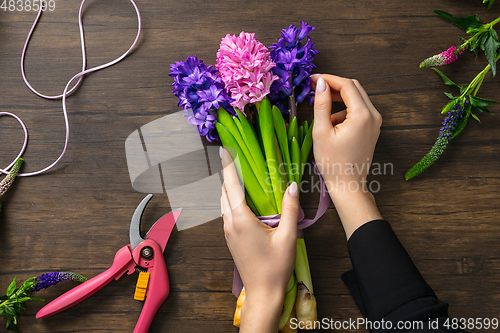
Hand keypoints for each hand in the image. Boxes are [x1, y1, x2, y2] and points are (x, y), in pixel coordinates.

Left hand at [220, 147, 298, 331]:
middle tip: (235, 158)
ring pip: (224, 203)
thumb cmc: (276, 266)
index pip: (231, 186)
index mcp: (241, 220)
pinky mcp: (230, 239)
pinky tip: (244, 200)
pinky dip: (232, 200)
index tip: (224, 150)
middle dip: (228, 174)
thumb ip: (290, 210)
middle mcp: (230, 223)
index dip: (228, 166)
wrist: (263, 292)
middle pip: (225, 192)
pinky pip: (227, 213)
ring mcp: (228, 232)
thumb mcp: (288, 236)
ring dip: (230, 188)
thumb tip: (292, 187)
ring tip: (240, 176)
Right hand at [311, 74, 382, 237]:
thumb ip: (321, 104)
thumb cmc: (333, 163)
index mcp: (362, 115)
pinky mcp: (372, 128)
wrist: (348, 185)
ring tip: (320, 108)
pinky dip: (344, 110)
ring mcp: (375, 122)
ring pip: (356, 98)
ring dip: (338, 98)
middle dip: (334, 85)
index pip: (346, 85)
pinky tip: (331, 123)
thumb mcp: (321, 131)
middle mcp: (373, 115)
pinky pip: (358, 110)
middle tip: (315, 88)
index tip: (312, 79)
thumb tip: (320, 83)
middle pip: (354, 88)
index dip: (328, 79)